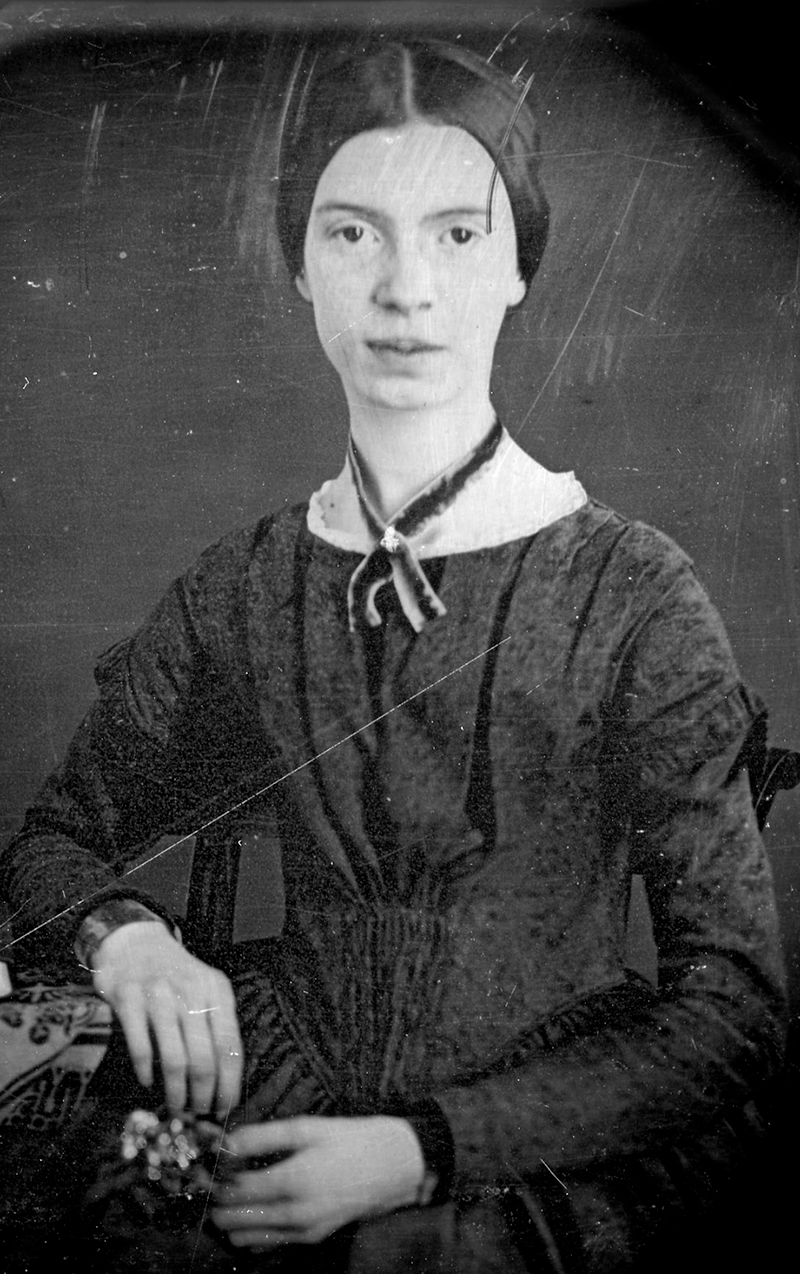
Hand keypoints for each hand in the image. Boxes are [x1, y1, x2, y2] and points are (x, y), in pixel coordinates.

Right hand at [91, 920, 241, 1118]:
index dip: (230, 1082)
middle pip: (205, 1058)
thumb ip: (215, 1024)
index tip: (226, 1107)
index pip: (230, 1046)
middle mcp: (191, 991)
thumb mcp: (204, 988)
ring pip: (175, 1059)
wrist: (135, 942)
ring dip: (176, 1092)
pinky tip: (147, 1082)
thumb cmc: (175, 975)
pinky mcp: (128, 999)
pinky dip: (146, 1073)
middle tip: (198, 1113)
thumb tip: (225, 1080)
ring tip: (175, 1106)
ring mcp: (158, 995)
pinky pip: (142, 1048)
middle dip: (204, 1095)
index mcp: (217, 990)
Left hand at [211, 1115, 425, 1248]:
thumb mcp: (307, 1128)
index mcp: (292, 1181)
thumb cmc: (348, 1140)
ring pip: (244, 1237)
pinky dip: (250, 1231)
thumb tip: (224, 1143)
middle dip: (216, 1200)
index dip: (214, 1178)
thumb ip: (262, 1136)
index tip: (208, 1164)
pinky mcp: (310, 1239)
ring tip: (232, 1191)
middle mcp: (294, 1214)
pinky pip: (266, 1244)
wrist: (392, 1167)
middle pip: (232, 1219)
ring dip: (230, 1218)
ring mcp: (302, 1232)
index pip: (233, 1190)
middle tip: (214, 1178)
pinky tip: (252, 1208)